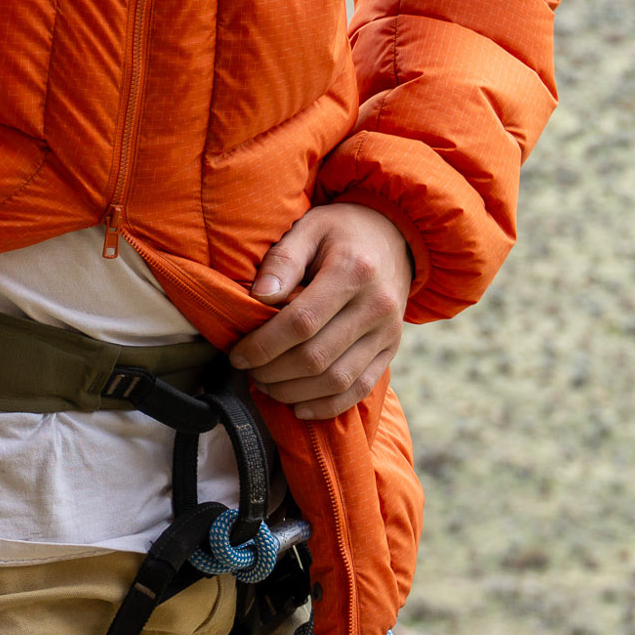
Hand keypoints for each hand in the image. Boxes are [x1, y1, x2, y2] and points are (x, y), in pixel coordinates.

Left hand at [229, 202, 410, 420]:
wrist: (397, 235)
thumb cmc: (342, 230)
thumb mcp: (310, 227)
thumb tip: (259, 297)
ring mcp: (388, 331)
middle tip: (248, 371)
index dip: (264, 345)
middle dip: (273, 372)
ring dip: (294, 392)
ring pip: (337, 380)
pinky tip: (298, 406)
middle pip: (316, 357)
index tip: (238, 354)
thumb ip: (283, 259)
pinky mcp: (392, 349)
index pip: (301, 322)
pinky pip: (359, 389)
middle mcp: (376, 305)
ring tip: (266, 385)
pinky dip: (327, 406)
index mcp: (353, 270)